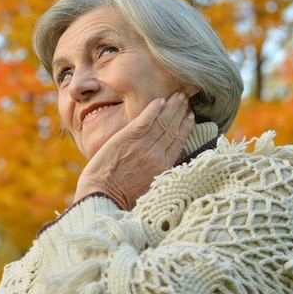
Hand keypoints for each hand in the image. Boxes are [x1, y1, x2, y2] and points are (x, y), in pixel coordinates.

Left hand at [73, 92, 194, 209]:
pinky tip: (159, 100)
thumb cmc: (121, 197)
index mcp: (163, 168)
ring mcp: (143, 145)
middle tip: (186, 98)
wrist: (102, 196)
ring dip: (171, 107)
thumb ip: (157, 173)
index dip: (185, 127)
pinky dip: (153, 110)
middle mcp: (157, 154)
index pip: (178, 141)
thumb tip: (162, 164)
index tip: (190, 116)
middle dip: (180, 112)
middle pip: (172, 128)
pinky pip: (144, 120)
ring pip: (162, 122)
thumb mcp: (149, 189)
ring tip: (178, 96)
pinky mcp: (127, 138)